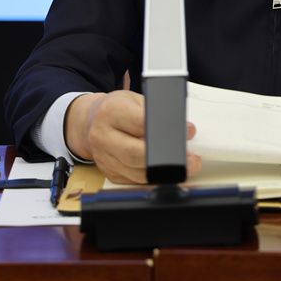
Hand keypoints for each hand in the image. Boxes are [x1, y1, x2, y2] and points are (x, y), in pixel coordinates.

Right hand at [65, 91, 200, 182]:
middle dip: (167, 159)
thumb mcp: (134, 99)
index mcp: (111, 111)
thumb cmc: (116, 108)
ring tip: (185, 167)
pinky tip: (167, 173)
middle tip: (191, 159)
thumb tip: (184, 129)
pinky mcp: (109, 173)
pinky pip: (134, 181)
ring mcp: (104, 157)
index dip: (167, 130)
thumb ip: (156, 112)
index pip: (141, 124)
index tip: (188, 131)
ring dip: (164, 173)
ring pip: (137, 172)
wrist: (89, 121)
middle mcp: (103, 136)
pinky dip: (153, 179)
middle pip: (136, 153)